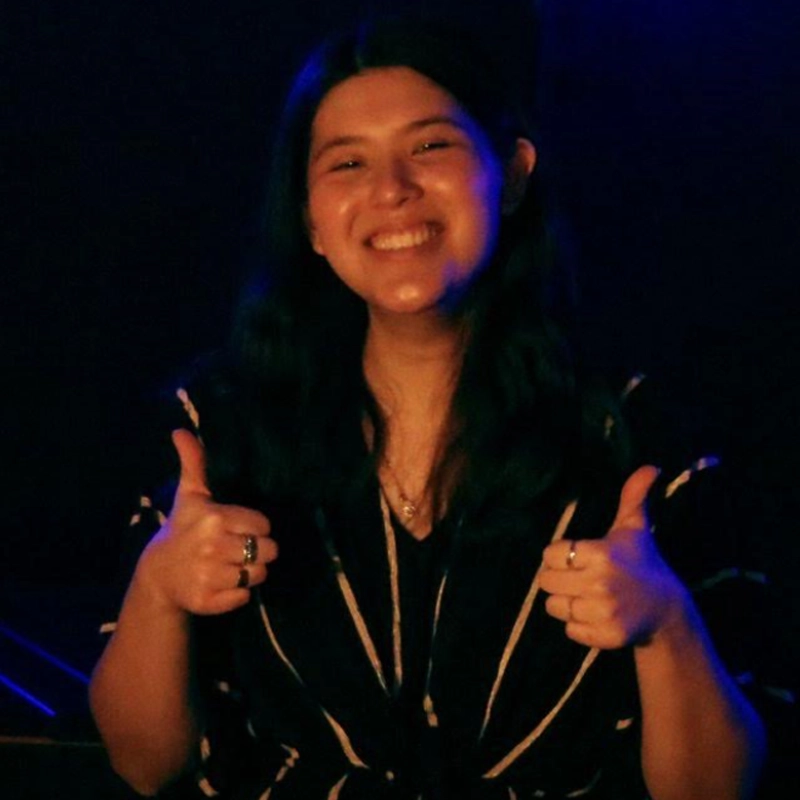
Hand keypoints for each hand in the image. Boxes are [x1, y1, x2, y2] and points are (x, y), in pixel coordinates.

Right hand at [136, 429, 277, 615]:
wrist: (158, 575)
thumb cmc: (182, 528)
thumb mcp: (190, 494)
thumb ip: (194, 462)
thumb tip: (180, 431)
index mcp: (215, 518)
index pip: (263, 524)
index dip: (256, 527)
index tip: (239, 527)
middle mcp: (212, 547)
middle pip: (267, 551)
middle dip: (259, 550)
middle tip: (239, 548)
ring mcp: (210, 576)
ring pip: (258, 574)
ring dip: (251, 571)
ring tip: (232, 564)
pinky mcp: (208, 600)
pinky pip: (244, 597)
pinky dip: (238, 593)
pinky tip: (222, 582)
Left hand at [540, 466, 686, 648]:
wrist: (667, 610)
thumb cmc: (643, 563)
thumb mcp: (634, 529)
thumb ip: (634, 497)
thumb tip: (650, 467)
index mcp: (601, 553)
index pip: (550, 554)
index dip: (559, 556)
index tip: (576, 557)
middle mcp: (600, 583)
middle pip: (547, 581)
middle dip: (559, 579)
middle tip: (580, 578)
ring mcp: (603, 612)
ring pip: (554, 607)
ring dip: (566, 603)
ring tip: (587, 596)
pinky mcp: (605, 636)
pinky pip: (569, 630)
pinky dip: (578, 626)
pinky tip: (596, 615)